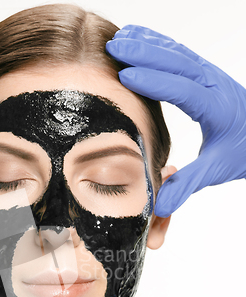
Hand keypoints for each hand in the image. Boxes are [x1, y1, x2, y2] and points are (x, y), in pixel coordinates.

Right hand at [106, 26, 245, 216]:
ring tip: (120, 38)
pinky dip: (159, 44)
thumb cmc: (242, 152)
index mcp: (216, 108)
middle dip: (145, 52)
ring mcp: (210, 75)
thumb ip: (187, 185)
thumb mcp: (216, 170)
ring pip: (178, 53)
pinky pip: (180, 54)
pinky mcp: (205, 74)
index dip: (154, 82)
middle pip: (178, 62)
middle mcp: (214, 85)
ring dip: (149, 43)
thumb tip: (159, 205)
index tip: (125, 76)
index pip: (183, 90)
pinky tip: (140, 39)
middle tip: (114, 47)